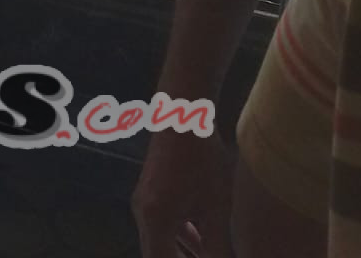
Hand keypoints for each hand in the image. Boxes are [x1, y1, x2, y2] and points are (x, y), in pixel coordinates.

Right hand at [133, 129, 234, 257]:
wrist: (183, 116)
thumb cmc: (202, 160)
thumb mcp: (216, 207)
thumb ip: (217, 245)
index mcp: (155, 220)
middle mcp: (143, 214)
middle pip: (157, 254)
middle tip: (210, 256)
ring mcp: (144, 204)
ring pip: (160, 242)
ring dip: (182, 253)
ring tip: (210, 253)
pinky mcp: (151, 195)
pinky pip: (162, 226)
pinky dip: (181, 239)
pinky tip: (203, 240)